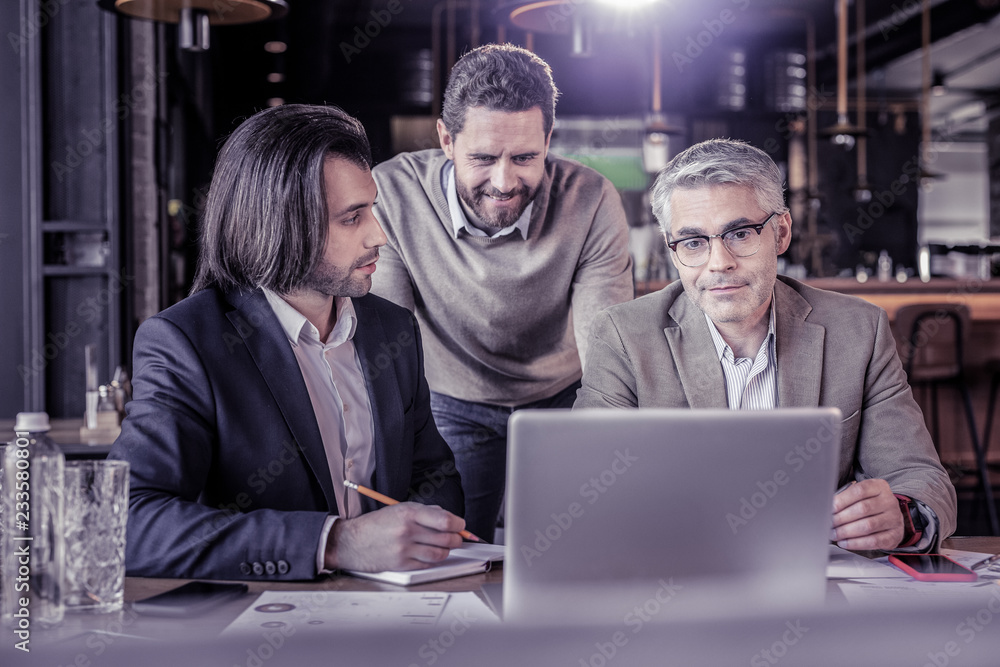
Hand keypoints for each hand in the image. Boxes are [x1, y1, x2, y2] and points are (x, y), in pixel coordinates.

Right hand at [324, 502, 464, 571]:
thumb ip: (425, 512)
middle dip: (457, 539)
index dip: (459, 525)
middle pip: (446, 539)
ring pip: (440, 554)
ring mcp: (404, 549)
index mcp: (409, 513)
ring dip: (447, 551)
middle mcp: (407, 531)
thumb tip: (449, 518)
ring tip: (444, 547)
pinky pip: (427, 564)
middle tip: (457, 538)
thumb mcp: (399, 509)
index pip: (445, 521)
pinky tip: (430, 554)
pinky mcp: (401, 564)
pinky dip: (433, 560)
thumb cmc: (376, 524)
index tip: (460, 526)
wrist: (352, 542)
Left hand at [831, 479, 903, 550]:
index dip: (842, 500)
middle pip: (862, 509)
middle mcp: (889, 501)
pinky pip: (874, 541)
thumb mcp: (860, 495)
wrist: (891, 517)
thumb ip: (846, 498)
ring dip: (846, 532)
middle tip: (829, 524)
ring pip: (867, 526)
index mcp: (879, 487)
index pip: (859, 490)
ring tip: (834, 534)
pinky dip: (856, 543)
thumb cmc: (870, 504)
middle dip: (841, 518)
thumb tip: (827, 508)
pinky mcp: (895, 535)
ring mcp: (894, 519)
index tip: (829, 508)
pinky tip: (844, 542)